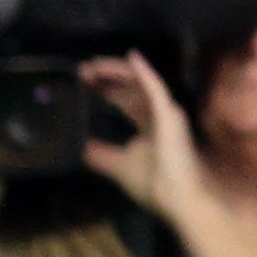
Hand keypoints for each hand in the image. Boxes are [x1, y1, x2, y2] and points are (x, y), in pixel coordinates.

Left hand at [76, 50, 203, 213]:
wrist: (177, 199)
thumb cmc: (153, 183)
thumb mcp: (117, 166)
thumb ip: (100, 155)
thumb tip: (80, 147)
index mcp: (149, 124)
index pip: (126, 99)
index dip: (106, 89)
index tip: (84, 82)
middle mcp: (159, 114)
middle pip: (131, 87)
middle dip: (106, 76)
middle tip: (82, 70)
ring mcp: (166, 112)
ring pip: (140, 82)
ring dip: (116, 71)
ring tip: (92, 66)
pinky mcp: (169, 115)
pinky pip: (155, 88)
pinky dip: (143, 72)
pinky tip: (131, 57)